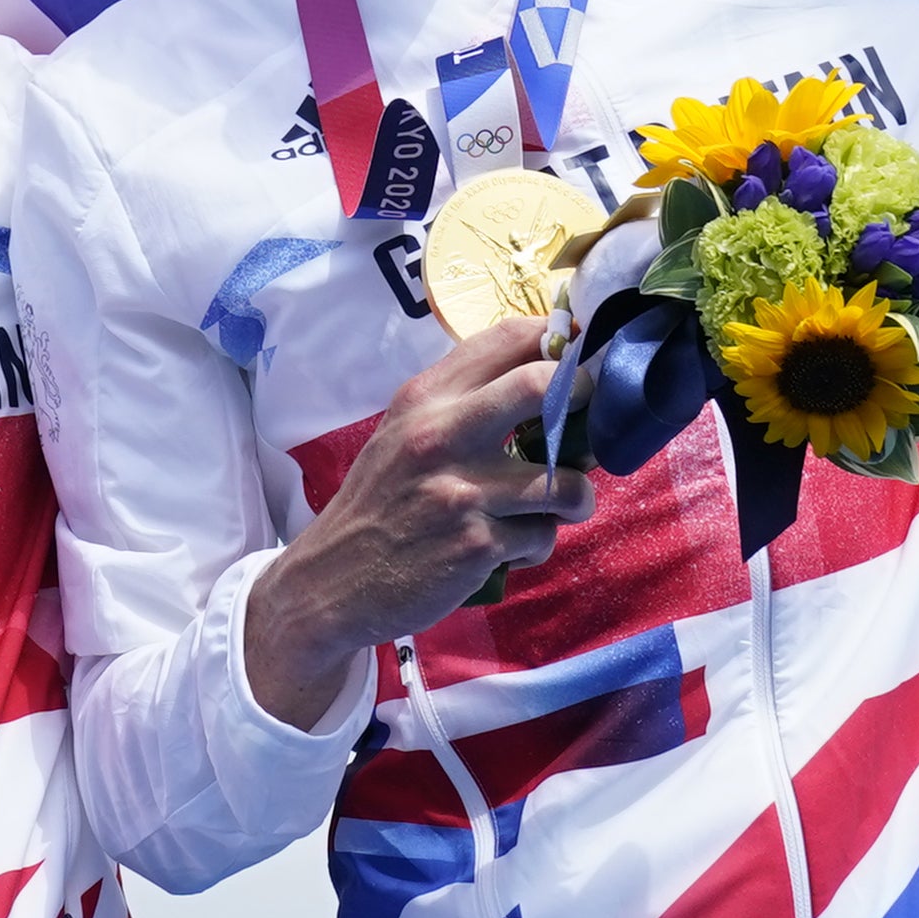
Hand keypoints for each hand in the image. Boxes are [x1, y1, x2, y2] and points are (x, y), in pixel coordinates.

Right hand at [241, 316, 593, 716]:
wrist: (331, 579)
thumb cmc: (378, 502)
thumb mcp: (402, 433)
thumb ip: (460, 402)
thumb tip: (545, 378)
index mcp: (425, 398)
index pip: (507, 338)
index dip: (559, 340)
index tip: (576, 359)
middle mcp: (442, 434)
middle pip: (543, 385)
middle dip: (585, 399)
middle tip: (587, 422)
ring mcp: (462, 491)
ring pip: (565, 481)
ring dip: (571, 500)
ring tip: (549, 510)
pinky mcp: (477, 544)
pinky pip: (542, 537)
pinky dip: (532, 547)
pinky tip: (503, 549)